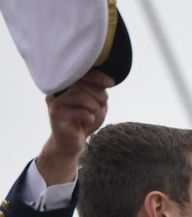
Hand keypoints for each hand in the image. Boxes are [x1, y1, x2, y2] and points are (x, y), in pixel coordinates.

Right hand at [37, 70, 113, 184]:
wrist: (72, 141)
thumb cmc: (84, 119)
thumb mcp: (96, 103)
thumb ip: (99, 91)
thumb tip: (107, 81)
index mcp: (65, 83)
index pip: (80, 73)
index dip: (97, 76)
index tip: (110, 83)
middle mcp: (56, 90)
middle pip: (80, 84)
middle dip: (97, 93)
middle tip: (103, 103)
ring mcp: (54, 102)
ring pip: (78, 96)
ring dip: (93, 105)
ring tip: (95, 112)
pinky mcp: (55, 115)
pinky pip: (77, 111)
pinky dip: (88, 116)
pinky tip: (88, 120)